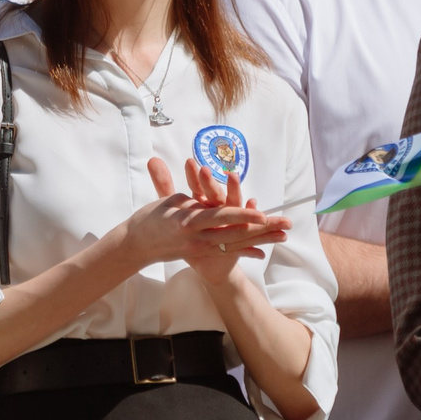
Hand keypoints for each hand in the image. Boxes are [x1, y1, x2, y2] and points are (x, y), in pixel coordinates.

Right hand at [115, 157, 288, 271]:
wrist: (135, 246)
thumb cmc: (149, 219)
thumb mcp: (163, 200)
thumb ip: (179, 182)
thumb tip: (188, 165)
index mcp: (188, 221)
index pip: (220, 217)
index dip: (241, 215)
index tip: (261, 214)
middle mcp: (197, 238)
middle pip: (235, 234)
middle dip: (262, 229)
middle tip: (285, 225)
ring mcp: (200, 249)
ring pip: (236, 244)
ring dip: (261, 240)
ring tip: (282, 236)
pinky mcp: (201, 254)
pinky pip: (226, 252)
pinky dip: (244, 251)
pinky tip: (261, 252)